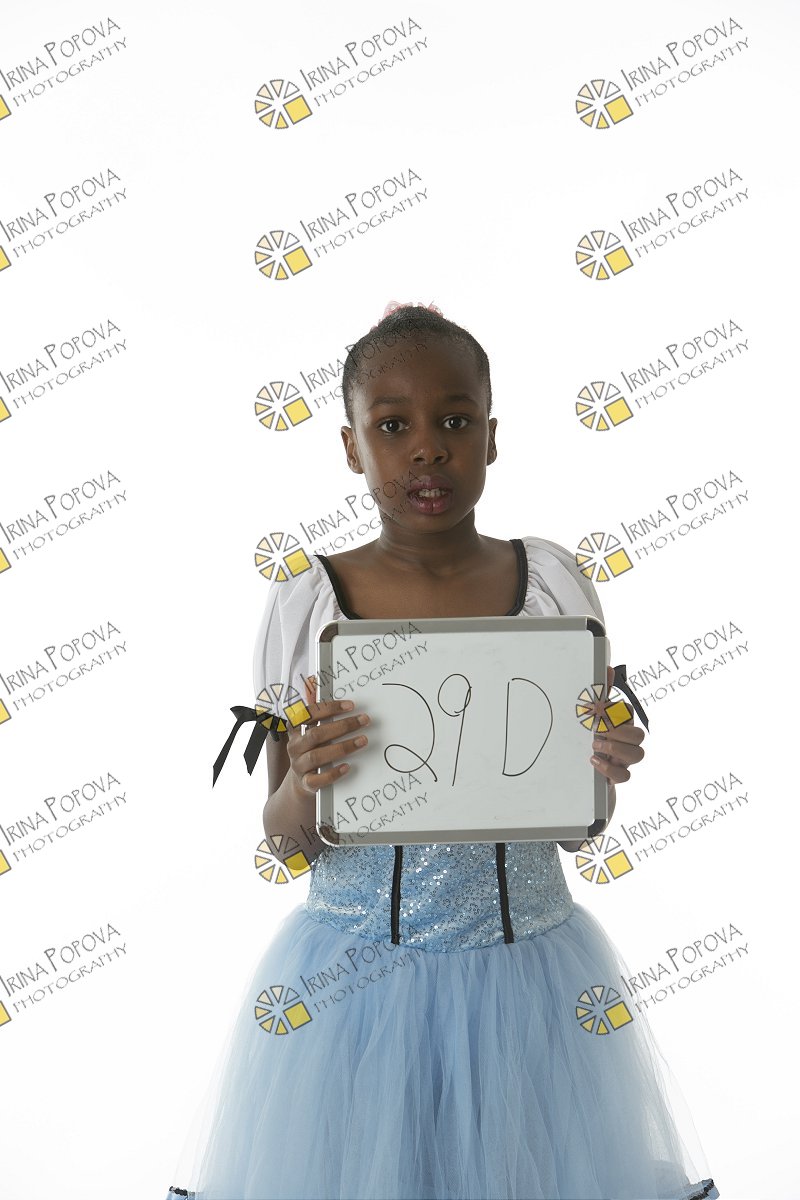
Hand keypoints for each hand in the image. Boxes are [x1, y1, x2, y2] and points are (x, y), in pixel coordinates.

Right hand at [286, 676, 370, 794]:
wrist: (301, 782)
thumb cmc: (310, 748)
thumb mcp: (309, 727)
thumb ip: (313, 707)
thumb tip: (312, 680)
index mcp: (295, 728)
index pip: (308, 714)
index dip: (329, 708)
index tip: (351, 705)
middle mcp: (295, 746)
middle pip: (316, 734)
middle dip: (342, 726)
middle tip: (364, 720)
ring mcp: (299, 766)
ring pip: (318, 756)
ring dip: (342, 747)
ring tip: (362, 740)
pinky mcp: (306, 783)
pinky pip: (317, 780)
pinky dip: (332, 773)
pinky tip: (347, 767)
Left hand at [590, 665, 645, 784]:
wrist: (585, 768)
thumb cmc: (595, 737)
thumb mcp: (595, 715)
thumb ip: (601, 694)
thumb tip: (607, 668)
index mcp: (622, 723)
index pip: (628, 711)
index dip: (613, 709)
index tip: (593, 709)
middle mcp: (628, 741)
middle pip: (639, 734)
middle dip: (618, 730)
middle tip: (597, 729)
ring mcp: (625, 759)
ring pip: (638, 755)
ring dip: (616, 748)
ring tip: (596, 745)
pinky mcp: (618, 775)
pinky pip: (625, 776)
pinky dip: (610, 769)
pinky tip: (594, 761)